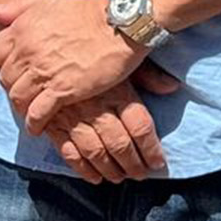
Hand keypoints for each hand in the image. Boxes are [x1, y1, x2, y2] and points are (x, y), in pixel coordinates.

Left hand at [0, 0, 144, 129]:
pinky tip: (39, 127)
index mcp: (23, 27)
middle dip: (12, 86)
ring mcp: (44, 71)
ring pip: (17, 97)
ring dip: (21, 106)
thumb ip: (20, 7)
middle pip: (5, 78)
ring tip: (29, 111)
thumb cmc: (91, 6)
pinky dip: (35, 123)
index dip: (0, 64)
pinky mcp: (63, 90)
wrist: (121, 21)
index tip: (12, 70)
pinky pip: (37, 113)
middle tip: (23, 92)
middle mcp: (28, 51)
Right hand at [41, 64, 181, 183]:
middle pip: (120, 144)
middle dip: (133, 165)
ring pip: (95, 152)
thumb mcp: (122, 57)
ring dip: (110, 170)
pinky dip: (82, 169)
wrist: (48, 42)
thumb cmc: (91, 50)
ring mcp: (72, 116)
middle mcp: (96, 106)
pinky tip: (94, 177)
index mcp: (116, 90)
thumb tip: (172, 86)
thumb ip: (147, 74)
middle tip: (140, 175)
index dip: (151, 150)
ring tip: (119, 177)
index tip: (158, 163)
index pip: (140, 127)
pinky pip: (68, 152)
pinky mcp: (52, 123)